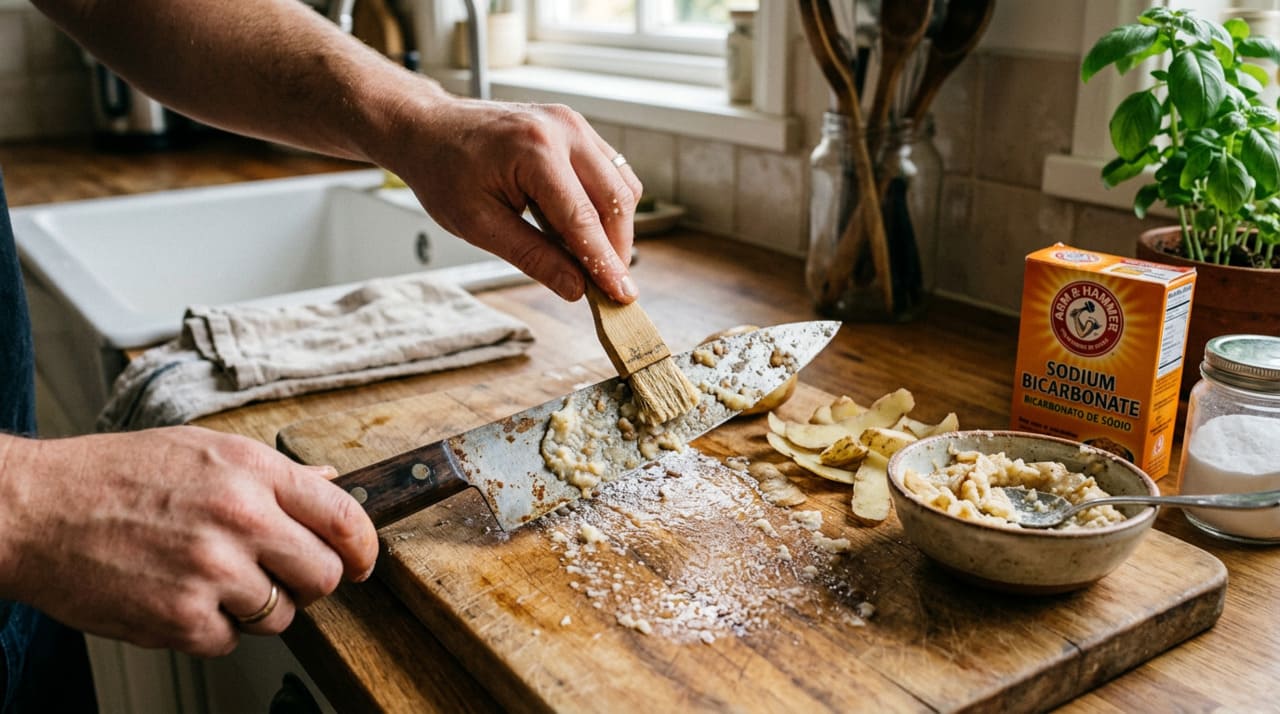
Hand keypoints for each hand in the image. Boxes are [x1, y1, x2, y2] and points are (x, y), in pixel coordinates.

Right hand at [0, 427, 377, 656]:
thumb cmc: (114, 475)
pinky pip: (231, 641)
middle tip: (279, 573)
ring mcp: (213, 572)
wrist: (36, 510)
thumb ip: (272, 474)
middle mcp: (241, 519)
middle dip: (310, 581)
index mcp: (252, 471)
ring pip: (281, 616)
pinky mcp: (182, 619)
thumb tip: (329, 485)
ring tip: (212, 579)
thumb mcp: (202, 449)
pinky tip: (180, 596)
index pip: (345, 517)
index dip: (365, 548)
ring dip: (258, 607)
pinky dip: (212, 628)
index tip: (362, 562)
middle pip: (325, 575)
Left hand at [379, 96, 644, 302]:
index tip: (621, 295)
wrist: (429, 128)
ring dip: (615, 228)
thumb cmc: (444, 171)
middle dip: (617, 248)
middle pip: (614, 200)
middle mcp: (563, 130)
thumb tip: (576, 287)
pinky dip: (606, 205)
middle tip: (609, 287)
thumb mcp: (479, 225)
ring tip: (592, 259)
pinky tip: (583, 229)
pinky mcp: (576, 128)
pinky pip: (610, 171)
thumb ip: (533, 256)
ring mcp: (573, 124)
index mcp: (535, 151)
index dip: (605, 263)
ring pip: (621, 185)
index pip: (583, 219)